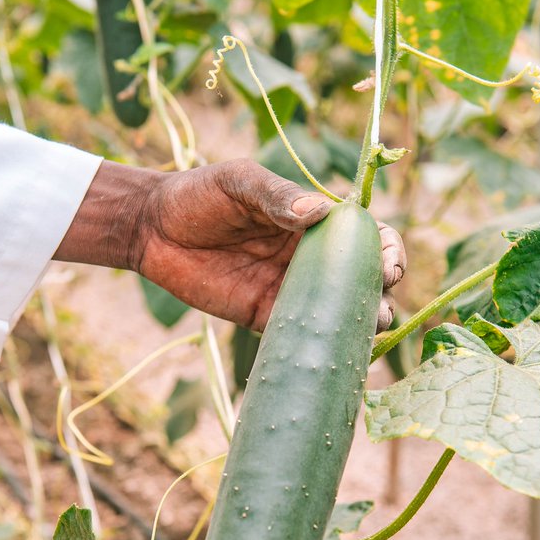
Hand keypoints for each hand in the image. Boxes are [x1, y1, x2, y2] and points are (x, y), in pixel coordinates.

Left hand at [56, 159, 404, 330]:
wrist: (151, 229)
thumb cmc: (198, 194)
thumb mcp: (238, 183)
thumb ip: (276, 196)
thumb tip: (318, 212)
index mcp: (314, 222)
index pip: (368, 237)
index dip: (388, 251)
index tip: (388, 266)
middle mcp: (310, 259)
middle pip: (364, 281)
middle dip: (381, 296)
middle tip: (378, 308)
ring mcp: (290, 292)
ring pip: (339, 314)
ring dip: (359, 325)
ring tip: (363, 331)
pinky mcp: (264, 319)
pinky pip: (301, 337)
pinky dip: (320, 347)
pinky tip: (331, 355)